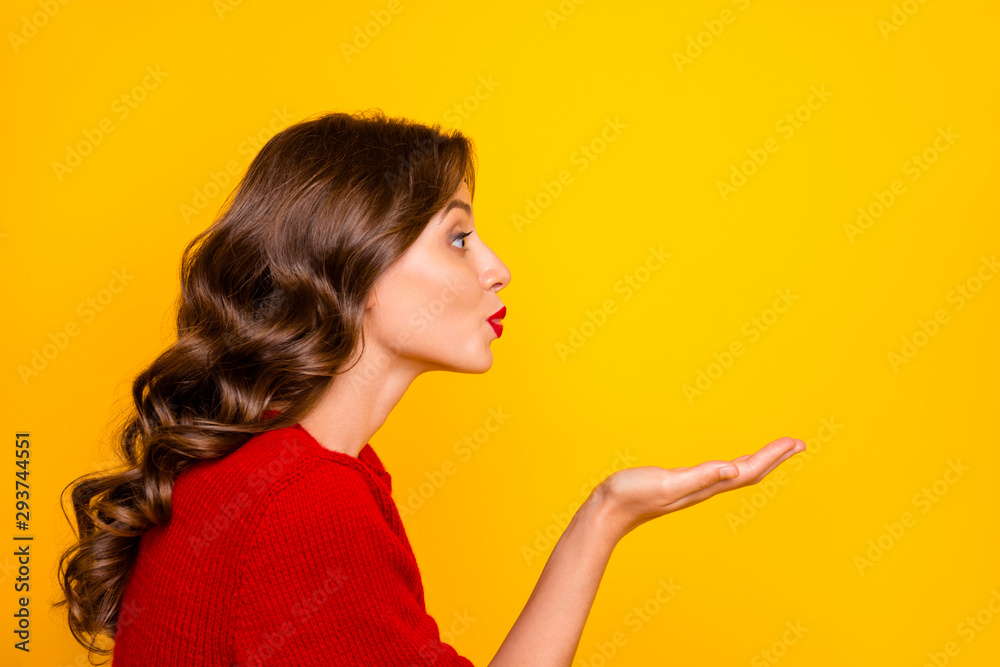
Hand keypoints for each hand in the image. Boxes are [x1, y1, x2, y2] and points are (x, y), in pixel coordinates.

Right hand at [594, 437, 804, 539]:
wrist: (606, 512)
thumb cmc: (631, 496)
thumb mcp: (666, 482)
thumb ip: (700, 477)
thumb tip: (734, 469)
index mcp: (705, 486)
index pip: (749, 470)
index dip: (773, 456)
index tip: (795, 442)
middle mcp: (704, 488)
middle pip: (749, 473)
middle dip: (774, 457)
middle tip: (797, 443)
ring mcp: (693, 488)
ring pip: (736, 474)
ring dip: (759, 461)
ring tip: (775, 451)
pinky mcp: (681, 485)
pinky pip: (718, 474)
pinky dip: (734, 465)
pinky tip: (732, 464)